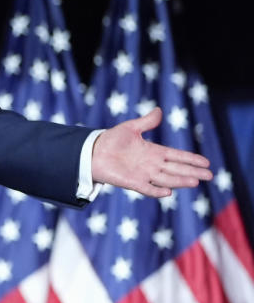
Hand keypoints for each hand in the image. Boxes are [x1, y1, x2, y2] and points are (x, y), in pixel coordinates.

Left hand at [91, 107, 212, 197]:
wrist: (92, 151)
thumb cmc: (111, 140)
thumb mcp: (130, 128)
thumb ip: (146, 122)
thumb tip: (159, 110)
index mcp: (153, 151)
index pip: (176, 156)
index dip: (191, 159)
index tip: (206, 162)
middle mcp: (151, 164)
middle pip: (176, 169)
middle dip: (192, 172)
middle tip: (209, 176)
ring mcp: (143, 174)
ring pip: (166, 179)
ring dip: (179, 181)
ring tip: (195, 182)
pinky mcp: (132, 182)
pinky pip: (146, 188)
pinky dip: (156, 191)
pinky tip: (168, 192)